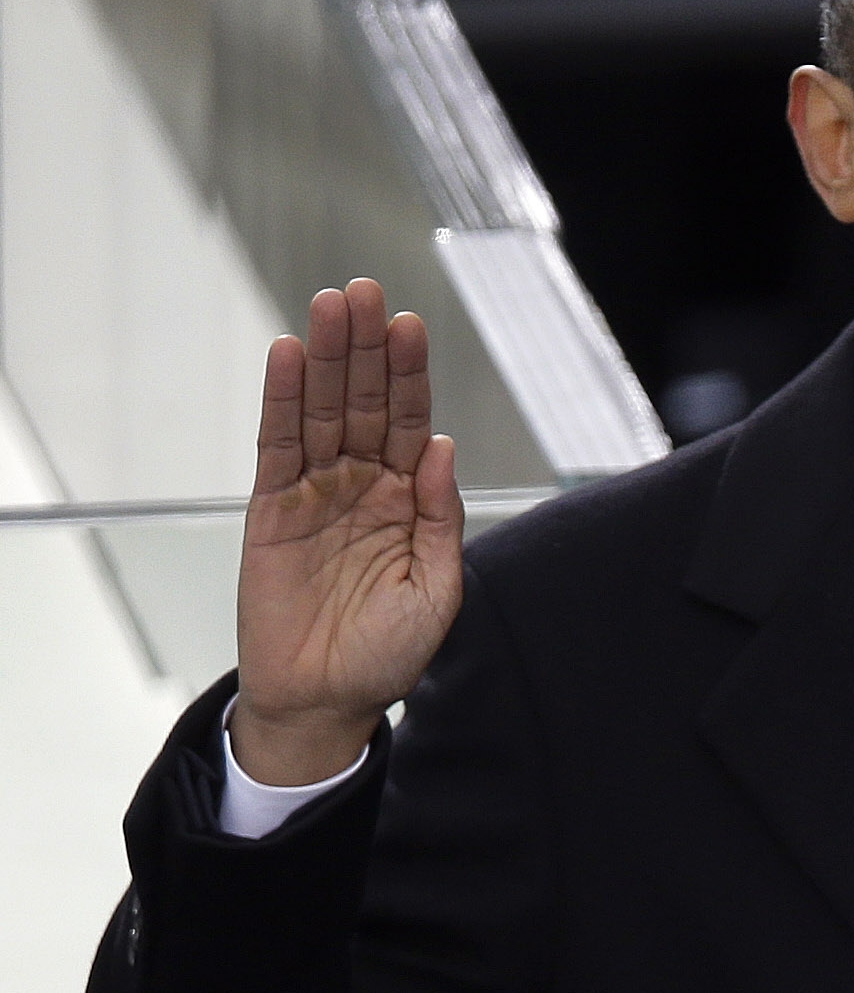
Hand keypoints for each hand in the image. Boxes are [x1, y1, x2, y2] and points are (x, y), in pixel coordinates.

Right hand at [234, 279, 464, 784]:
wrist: (328, 701)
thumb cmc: (388, 654)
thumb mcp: (437, 590)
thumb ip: (441, 519)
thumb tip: (442, 448)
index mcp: (408, 502)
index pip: (411, 424)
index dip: (410, 376)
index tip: (409, 326)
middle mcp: (362, 487)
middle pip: (365, 403)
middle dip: (366, 348)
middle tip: (364, 291)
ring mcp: (316, 494)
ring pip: (321, 413)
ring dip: (327, 359)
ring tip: (331, 305)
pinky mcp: (271, 511)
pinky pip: (277, 448)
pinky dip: (283, 402)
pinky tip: (290, 358)